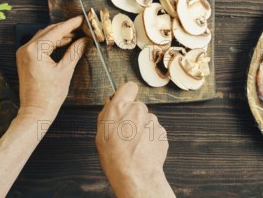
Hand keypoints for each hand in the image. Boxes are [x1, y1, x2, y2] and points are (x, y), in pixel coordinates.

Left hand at [15, 16, 86, 119]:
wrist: (35, 112)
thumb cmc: (49, 96)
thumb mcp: (66, 71)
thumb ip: (75, 51)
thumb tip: (84, 40)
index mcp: (35, 50)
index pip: (57, 31)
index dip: (71, 24)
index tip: (82, 18)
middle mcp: (26, 48)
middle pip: (49, 31)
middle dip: (66, 29)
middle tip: (81, 27)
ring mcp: (23, 53)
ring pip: (44, 36)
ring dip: (59, 35)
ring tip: (76, 36)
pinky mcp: (24, 59)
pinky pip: (39, 44)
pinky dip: (52, 43)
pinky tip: (64, 43)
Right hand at [96, 82, 174, 197]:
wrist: (135, 174)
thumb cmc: (115, 157)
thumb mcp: (100, 134)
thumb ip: (106, 114)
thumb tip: (110, 104)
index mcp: (120, 107)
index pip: (128, 87)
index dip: (127, 94)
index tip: (125, 101)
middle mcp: (138, 109)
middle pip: (138, 106)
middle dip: (134, 116)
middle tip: (126, 133)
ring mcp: (152, 120)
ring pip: (147, 120)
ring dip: (142, 129)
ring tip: (135, 145)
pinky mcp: (162, 131)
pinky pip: (154, 131)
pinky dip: (150, 138)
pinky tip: (143, 150)